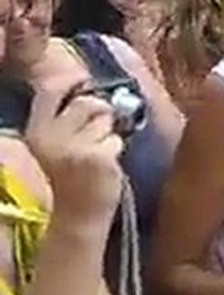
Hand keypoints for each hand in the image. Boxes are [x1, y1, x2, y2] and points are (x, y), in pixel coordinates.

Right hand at [23, 78, 122, 227]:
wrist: (79, 213)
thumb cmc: (73, 175)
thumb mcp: (59, 143)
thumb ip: (68, 117)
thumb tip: (88, 87)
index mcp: (36, 132)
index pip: (51, 91)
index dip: (72, 81)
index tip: (84, 81)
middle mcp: (50, 138)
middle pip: (87, 102)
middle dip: (100, 112)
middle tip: (97, 134)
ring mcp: (73, 147)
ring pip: (106, 119)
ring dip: (108, 133)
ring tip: (98, 153)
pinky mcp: (96, 157)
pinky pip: (116, 139)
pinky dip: (115, 149)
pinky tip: (104, 166)